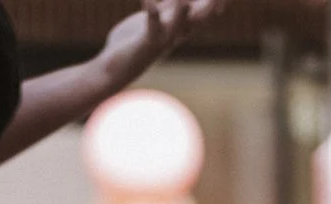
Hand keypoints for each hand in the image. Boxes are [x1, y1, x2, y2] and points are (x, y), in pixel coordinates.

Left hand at [97, 0, 220, 87]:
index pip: (205, 13)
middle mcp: (176, 35)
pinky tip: (148, 1)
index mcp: (180, 29)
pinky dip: (151, 12)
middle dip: (210, 5)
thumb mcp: (154, 21)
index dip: (215, 4)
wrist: (115, 70)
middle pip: (200, 18)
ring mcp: (163, 40)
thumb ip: (167, 9)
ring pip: (180, 24)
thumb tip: (183, 1)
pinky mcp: (146, 42)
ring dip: (182, 9)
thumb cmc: (133, 45)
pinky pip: (151, 25)